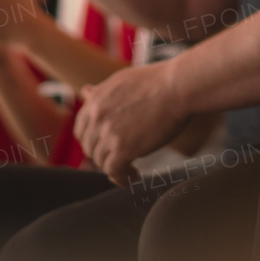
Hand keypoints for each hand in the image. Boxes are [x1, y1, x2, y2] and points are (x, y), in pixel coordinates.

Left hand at [73, 62, 189, 185]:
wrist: (179, 87)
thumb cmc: (158, 82)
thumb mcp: (123, 81)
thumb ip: (102, 92)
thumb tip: (85, 92)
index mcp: (96, 100)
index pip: (81, 130)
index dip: (92, 140)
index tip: (106, 145)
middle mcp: (97, 117)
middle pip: (90, 147)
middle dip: (104, 154)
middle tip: (122, 157)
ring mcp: (109, 134)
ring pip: (101, 161)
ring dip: (115, 167)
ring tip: (131, 168)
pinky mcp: (124, 149)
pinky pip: (114, 172)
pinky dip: (122, 179)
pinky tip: (134, 177)